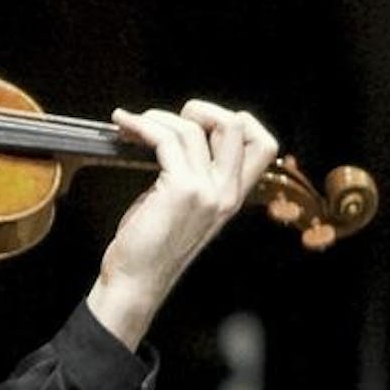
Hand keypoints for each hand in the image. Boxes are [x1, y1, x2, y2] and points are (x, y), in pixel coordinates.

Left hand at [85, 99, 277, 348]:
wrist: (136, 281)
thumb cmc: (151, 245)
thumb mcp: (186, 208)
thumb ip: (195, 176)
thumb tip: (179, 135)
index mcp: (232, 195)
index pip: (263, 144)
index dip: (235, 121)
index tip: (199, 121)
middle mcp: (226, 192)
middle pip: (236, 125)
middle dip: (199, 109)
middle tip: (166, 120)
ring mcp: (207, 190)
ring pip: (192, 128)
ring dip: (156, 117)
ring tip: (133, 123)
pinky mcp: (181, 189)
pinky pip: (166, 139)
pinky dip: (142, 125)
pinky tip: (125, 126)